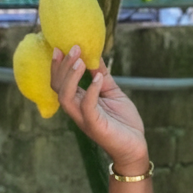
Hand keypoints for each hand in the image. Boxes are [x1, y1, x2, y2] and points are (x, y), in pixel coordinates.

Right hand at [50, 45, 147, 170]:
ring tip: (80, 60)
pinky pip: (87, 107)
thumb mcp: (113, 92)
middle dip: (64, 66)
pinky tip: (98, 78)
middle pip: (58, 87)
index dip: (58, 65)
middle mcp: (77, 110)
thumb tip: (95, 54)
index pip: (59, 82)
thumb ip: (102, 76)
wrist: (135, 146)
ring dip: (71, 77)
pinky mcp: (95, 126)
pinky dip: (91, 91)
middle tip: (74, 47)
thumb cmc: (123, 121)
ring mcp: (84, 118)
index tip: (60, 46)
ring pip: (65, 97)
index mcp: (79, 101)